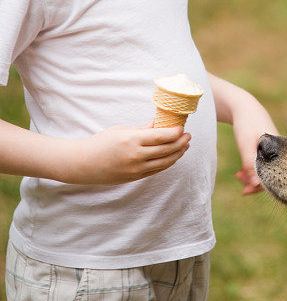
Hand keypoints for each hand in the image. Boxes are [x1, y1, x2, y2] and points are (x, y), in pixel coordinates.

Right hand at [60, 124, 190, 183]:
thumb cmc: (101, 142)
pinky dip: (166, 163)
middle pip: (166, 150)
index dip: (175, 133)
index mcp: (132, 139)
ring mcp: (135, 169)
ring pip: (164, 162)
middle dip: (180, 142)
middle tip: (188, 136)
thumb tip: (160, 123)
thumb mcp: (121, 130)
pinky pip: (156, 170)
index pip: (161, 136)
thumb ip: (142, 129)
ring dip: (177, 154)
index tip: (183, 128)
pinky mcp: (134, 178)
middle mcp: (136, 156)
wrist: (83, 164)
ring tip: (185, 146)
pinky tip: (172, 156)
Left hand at [207, 72, 279, 195]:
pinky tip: (240, 173)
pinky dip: (252, 170)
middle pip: (271, 175)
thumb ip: (250, 164)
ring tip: (239, 177)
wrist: (244, 106)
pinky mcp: (267, 149)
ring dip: (253, 177)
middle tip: (242, 190)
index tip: (246, 191)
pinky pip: (262, 164)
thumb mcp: (246, 144)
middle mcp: (279, 152)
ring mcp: (273, 150)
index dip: (261, 186)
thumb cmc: (246, 123)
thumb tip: (254, 185)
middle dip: (256, 183)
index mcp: (278, 151)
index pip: (274, 177)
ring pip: (266, 170)